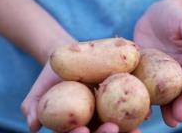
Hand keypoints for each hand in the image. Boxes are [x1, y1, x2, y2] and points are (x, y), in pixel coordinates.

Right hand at [21, 63, 140, 132]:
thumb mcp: (40, 90)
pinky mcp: (124, 100)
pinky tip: (150, 111)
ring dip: (129, 130)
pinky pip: (134, 109)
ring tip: (138, 129)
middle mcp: (95, 123)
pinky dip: (142, 112)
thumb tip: (32, 125)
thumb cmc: (50, 77)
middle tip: (112, 129)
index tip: (83, 130)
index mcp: (77, 126)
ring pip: (121, 127)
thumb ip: (33, 107)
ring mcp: (110, 114)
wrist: (70, 56)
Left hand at [134, 1, 181, 127]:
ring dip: (166, 110)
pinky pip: (145, 90)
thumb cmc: (176, 17)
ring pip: (165, 97)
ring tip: (166, 122)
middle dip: (180, 106)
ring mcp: (161, 77)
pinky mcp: (145, 77)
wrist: (155, 15)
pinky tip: (142, 111)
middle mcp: (180, 73)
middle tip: (178, 117)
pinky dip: (144, 100)